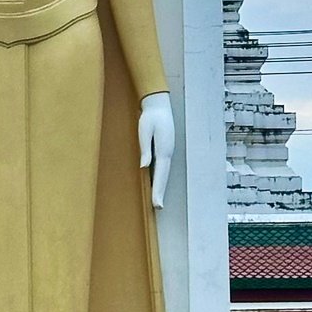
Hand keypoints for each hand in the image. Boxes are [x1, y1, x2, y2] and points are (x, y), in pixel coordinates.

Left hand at [138, 91, 174, 209]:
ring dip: (160, 186)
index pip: (161, 174)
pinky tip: (156, 183)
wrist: (158, 105)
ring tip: (157, 201)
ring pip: (164, 172)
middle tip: (157, 207)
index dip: (158, 189)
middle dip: (160, 192)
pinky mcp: (164, 149)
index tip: (157, 203)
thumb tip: (144, 166)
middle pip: (164, 176)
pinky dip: (160, 177)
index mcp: (163, 149)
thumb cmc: (150, 117)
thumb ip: (145, 148)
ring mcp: (168, 151)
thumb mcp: (144, 131)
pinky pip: (162, 167)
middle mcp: (168, 152)